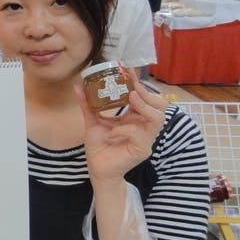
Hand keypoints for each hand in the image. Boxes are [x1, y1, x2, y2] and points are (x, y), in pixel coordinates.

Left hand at [74, 68, 166, 186]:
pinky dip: (123, 130)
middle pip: (161, 107)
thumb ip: (88, 105)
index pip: (146, 99)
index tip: (129, 71)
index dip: (140, 85)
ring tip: (129, 100)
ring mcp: (146, 139)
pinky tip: (111, 134)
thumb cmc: (99, 146)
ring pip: (157, 118)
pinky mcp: (142, 150)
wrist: (97, 169)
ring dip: (142, 107)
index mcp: (136, 118)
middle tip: (132, 89)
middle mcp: (144, 127)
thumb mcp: (93, 121)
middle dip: (148, 94)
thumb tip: (78, 86)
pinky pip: (138, 134)